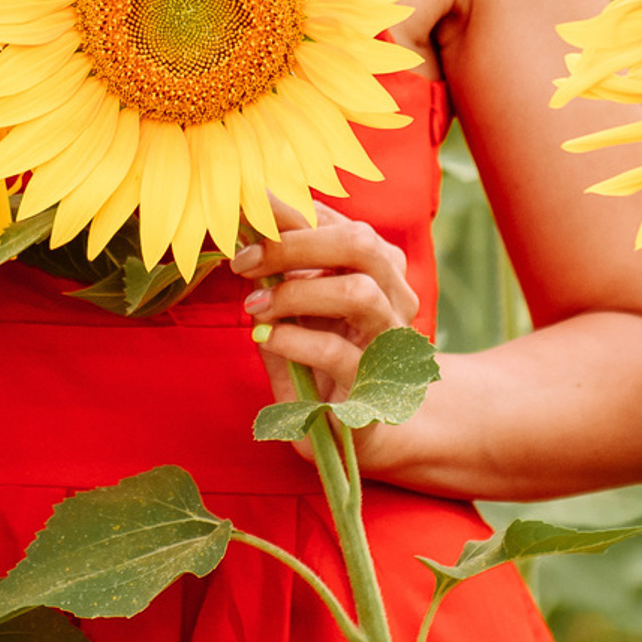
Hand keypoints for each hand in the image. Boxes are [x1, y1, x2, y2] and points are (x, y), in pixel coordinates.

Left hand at [230, 204, 419, 416]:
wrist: (359, 427)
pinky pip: (337, 351)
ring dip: (296, 293)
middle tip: (245, 260)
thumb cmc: (321, 356)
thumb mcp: (299, 305)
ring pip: (359, 293)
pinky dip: (293, 339)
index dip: (292, 213)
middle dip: (294, 244)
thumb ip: (280, 269)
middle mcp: (396, 296)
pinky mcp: (375, 386)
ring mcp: (391, 341)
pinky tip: (266, 337)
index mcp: (380, 267)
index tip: (247, 215)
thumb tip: (246, 224)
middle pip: (360, 243)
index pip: (341, 222)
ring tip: (255, 305)